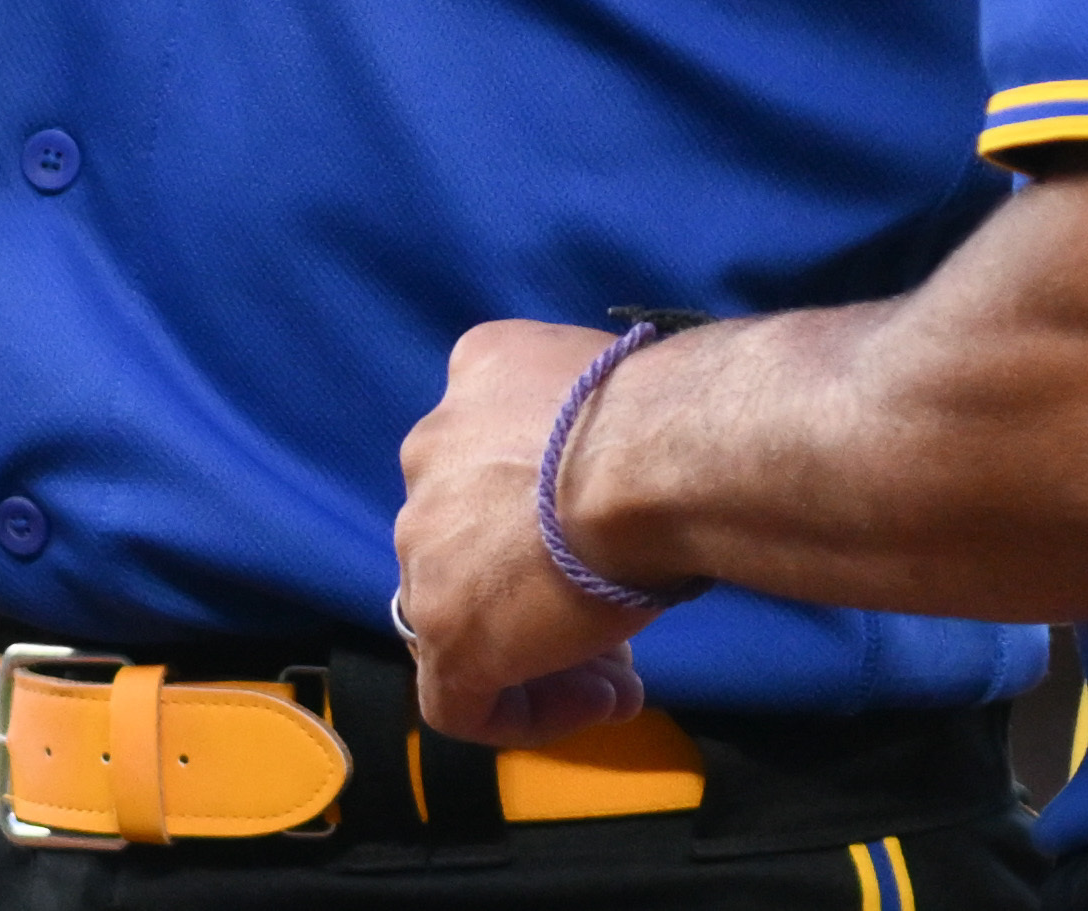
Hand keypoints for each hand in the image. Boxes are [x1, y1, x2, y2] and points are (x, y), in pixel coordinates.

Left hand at [395, 319, 656, 745]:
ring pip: (466, 615)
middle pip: (475, 541)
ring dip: (538, 650)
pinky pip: (460, 699)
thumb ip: (588, 427)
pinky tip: (595, 702)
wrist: (650, 457)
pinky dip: (523, 712)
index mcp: (474, 375)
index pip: (495, 456)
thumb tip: (618, 470)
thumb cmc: (664, 417)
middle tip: (617, 626)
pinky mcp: (443, 629)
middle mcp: (429, 453)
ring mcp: (424, 545)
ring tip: (619, 680)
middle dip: (540, 589)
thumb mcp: (613, 392)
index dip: (550, 518)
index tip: (611, 549)